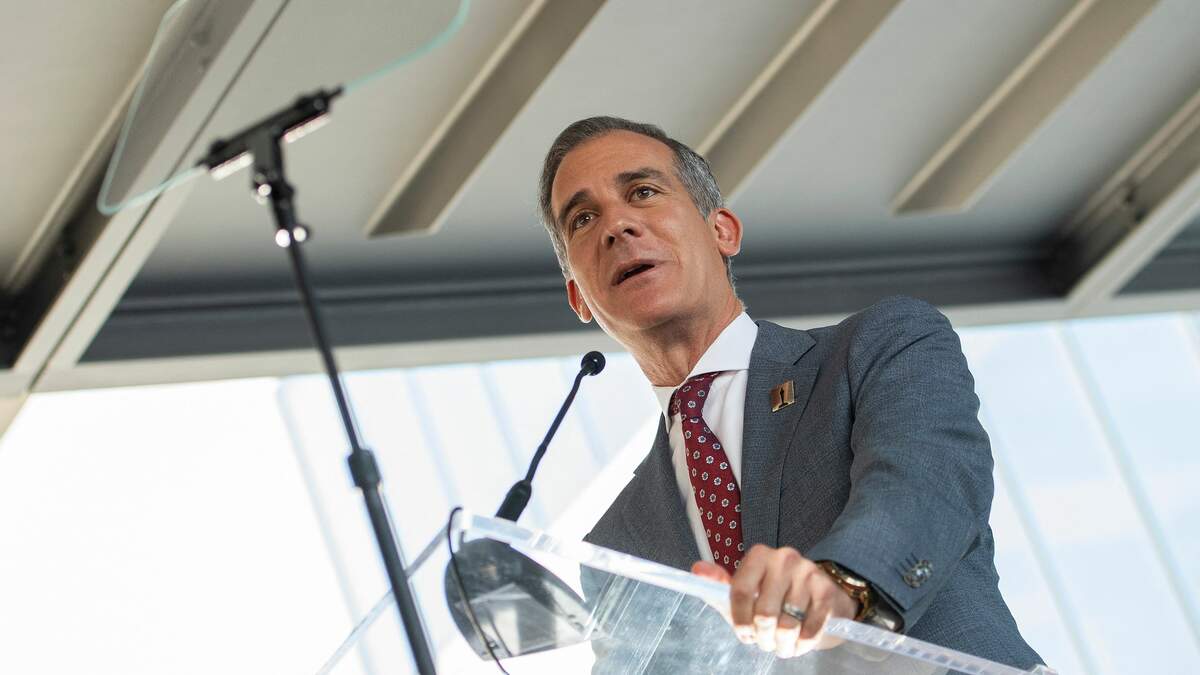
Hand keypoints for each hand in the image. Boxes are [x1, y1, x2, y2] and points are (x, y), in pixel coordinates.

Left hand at [692, 545, 857, 657]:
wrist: (821, 595)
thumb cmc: (775, 596)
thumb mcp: (745, 590)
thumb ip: (720, 584)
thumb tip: (697, 570)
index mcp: (759, 555)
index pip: (739, 591)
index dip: (739, 620)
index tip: (743, 633)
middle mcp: (784, 558)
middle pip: (764, 613)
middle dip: (763, 637)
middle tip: (765, 641)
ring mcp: (808, 573)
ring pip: (787, 626)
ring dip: (782, 644)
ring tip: (781, 644)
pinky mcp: (827, 592)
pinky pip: (810, 631)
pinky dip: (802, 645)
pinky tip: (798, 642)